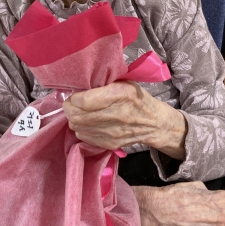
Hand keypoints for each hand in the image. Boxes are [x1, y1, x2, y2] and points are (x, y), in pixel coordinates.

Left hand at [62, 81, 186, 156]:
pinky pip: (83, 137)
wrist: (154, 123)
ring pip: (77, 126)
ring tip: (80, 112)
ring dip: (74, 118)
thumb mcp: (125, 82)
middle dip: (70, 108)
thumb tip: (80, 82)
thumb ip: (104, 81)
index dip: (74, 97)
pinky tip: (88, 122)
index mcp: (121, 94)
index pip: (84, 100)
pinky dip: (81, 128)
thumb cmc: (137, 98)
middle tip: (72, 103)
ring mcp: (112, 132)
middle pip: (77, 115)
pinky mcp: (109, 144)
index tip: (76, 94)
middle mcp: (116, 114)